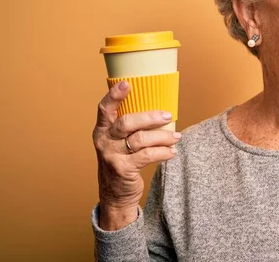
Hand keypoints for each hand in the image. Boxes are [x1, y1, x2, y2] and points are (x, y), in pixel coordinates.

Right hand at [92, 81, 180, 228]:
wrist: (115, 194)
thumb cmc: (122, 160)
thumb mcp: (118, 142)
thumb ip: (130, 127)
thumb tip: (160, 110)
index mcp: (102, 129)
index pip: (105, 109)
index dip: (114, 95)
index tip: (127, 83)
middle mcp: (104, 141)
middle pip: (127, 122)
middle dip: (150, 117)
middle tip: (168, 115)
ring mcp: (112, 156)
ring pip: (140, 139)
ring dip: (163, 137)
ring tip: (177, 138)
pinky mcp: (123, 169)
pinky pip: (147, 155)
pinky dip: (163, 152)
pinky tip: (172, 152)